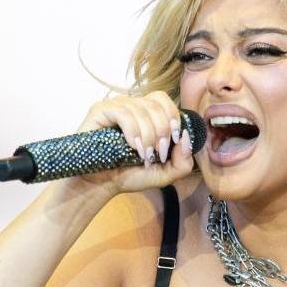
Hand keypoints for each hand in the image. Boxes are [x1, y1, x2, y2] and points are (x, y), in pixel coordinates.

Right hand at [66, 91, 196, 194]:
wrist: (100, 184)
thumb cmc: (129, 175)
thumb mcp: (164, 174)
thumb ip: (183, 161)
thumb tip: (186, 137)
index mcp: (147, 114)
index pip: (165, 101)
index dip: (173, 119)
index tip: (172, 142)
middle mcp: (132, 105)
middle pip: (157, 104)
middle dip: (162, 130)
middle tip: (157, 153)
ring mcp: (116, 106)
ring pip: (141, 109)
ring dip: (148, 135)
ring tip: (143, 155)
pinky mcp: (101, 110)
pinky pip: (123, 112)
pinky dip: (133, 131)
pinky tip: (132, 147)